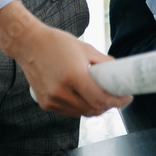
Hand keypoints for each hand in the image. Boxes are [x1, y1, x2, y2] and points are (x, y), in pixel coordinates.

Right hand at [0, 2, 131, 117]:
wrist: (28, 44)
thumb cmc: (56, 43)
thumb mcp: (85, 48)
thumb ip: (103, 62)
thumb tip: (117, 71)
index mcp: (73, 76)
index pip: (100, 99)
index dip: (116, 101)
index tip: (126, 98)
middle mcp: (61, 91)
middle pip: (92, 109)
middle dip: (107, 105)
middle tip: (116, 97)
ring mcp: (52, 99)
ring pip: (81, 112)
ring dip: (94, 108)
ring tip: (102, 97)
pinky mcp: (45, 103)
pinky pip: (68, 111)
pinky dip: (79, 107)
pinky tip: (85, 98)